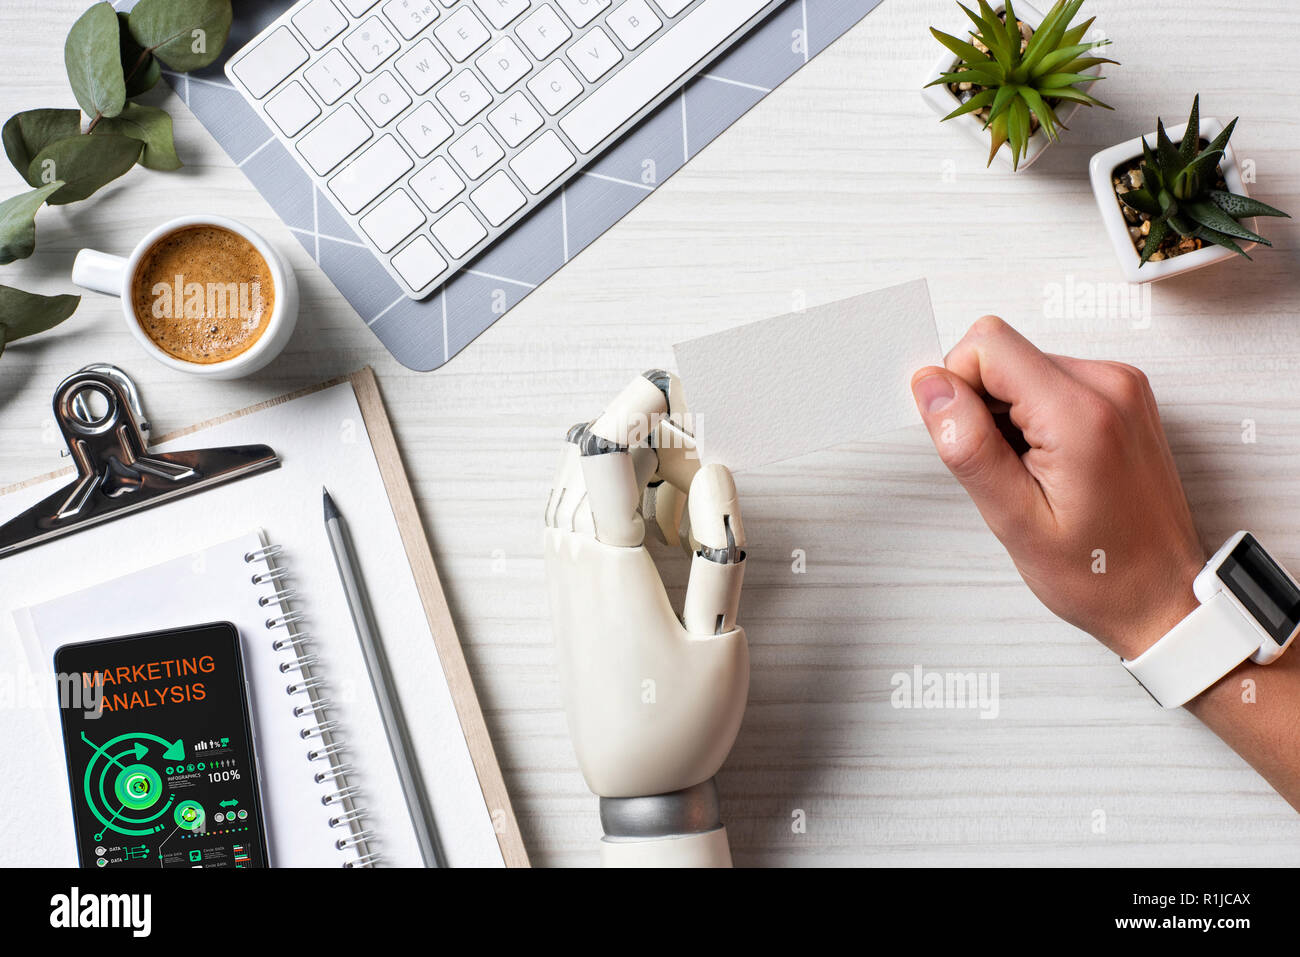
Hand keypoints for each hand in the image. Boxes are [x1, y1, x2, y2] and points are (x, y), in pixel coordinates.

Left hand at [543, 371, 747, 799]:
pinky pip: (568, 516)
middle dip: (643, 437)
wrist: (633, 785)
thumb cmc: (681, 722)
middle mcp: (574, 567)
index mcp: (613, 573)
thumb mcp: (723, 641)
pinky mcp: (562, 593)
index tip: (665, 383)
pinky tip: (647, 516)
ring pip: (573, 486)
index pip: (606, 463)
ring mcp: (561, 580)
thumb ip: (719, 551)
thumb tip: (713, 476)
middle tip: (697, 460)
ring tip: (678, 492)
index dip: (632, 410)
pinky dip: (605, 495)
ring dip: (625, 466)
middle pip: (588, 462)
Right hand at [911, 316, 1204, 659]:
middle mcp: (1110, 385)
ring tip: (1030, 472)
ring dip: (1007, 414)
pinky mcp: (1121, 394)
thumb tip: (931, 387)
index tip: (970, 442)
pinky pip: (1048, 380)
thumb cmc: (1100, 572)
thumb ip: (968, 445)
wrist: (1163, 596)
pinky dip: (1032, 416)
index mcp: (1082, 413)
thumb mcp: (1015, 520)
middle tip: (1004, 467)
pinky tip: (1047, 463)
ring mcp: (1121, 385)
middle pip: (1003, 352)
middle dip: (981, 404)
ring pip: (1022, 365)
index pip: (986, 345)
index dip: (957, 389)